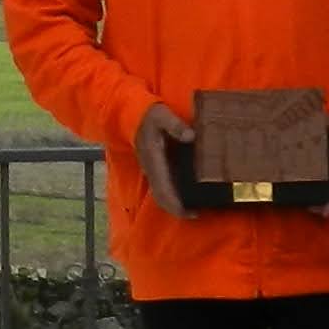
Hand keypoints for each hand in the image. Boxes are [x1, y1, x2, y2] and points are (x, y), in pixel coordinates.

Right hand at [134, 103, 195, 218]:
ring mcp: (152, 170)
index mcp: (153, 160)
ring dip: (174, 204)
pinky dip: (173, 195)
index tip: (190, 213)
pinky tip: (186, 193)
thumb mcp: (162, 115)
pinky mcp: (155, 167)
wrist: (132, 114)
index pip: (162, 189)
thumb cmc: (149, 116)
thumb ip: (175, 125)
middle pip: (161, 197)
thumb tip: (190, 136)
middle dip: (176, 209)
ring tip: (193, 208)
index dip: (175, 204)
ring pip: (161, 194)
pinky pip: (163, 186)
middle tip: (196, 214)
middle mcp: (151, 169)